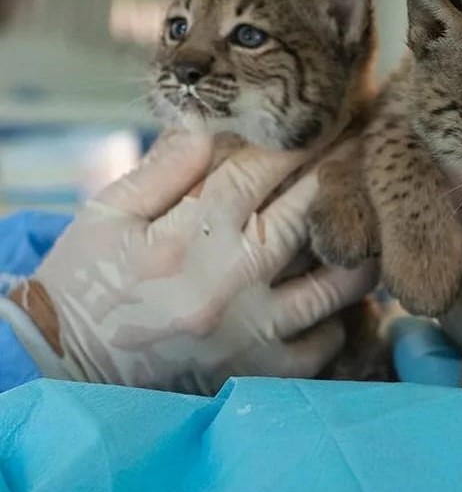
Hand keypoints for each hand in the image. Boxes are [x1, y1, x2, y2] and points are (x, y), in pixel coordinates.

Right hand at [8, 131, 377, 394]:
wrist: (66, 362)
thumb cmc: (88, 279)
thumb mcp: (107, 213)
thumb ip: (165, 168)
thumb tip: (212, 124)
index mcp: (187, 239)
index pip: (253, 175)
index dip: (291, 144)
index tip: (320, 119)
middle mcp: (228, 284)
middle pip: (302, 217)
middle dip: (335, 179)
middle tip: (358, 154)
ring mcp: (249, 332)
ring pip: (334, 286)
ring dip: (355, 250)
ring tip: (365, 225)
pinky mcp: (257, 372)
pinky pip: (322, 345)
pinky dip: (336, 319)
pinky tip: (332, 297)